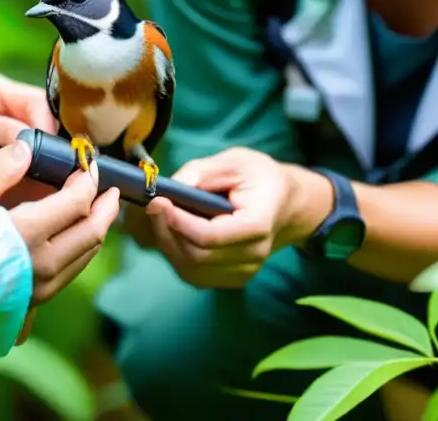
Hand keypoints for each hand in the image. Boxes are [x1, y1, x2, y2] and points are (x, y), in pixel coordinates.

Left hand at [0, 70, 58, 201]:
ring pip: (48, 142)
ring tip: (54, 177)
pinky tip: (46, 183)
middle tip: (57, 168)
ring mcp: (17, 133)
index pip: (35, 101)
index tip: (48, 150)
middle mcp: (11, 107)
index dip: (45, 124)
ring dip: (50, 160)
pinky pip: (38, 162)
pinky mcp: (17, 158)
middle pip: (48, 121)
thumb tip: (28, 141)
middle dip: (52, 143)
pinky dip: (42, 173)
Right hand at [0, 137, 120, 335]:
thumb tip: (27, 146)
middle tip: (109, 188)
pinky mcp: (31, 303)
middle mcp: (42, 264)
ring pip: (84, 255)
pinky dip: (78, 250)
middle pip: (92, 232)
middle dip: (105, 207)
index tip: (89, 164)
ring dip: (94, 230)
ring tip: (94, 210)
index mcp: (28, 233)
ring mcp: (39, 288)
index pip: (77, 201)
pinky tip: (69, 238)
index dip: (88, 179)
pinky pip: (69, 273)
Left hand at [144, 148, 331, 288]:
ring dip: (167, 244)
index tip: (158, 201)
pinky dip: (175, 254)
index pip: (212, 236)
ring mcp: (244, 272)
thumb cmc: (260, 178)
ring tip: (159, 216)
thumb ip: (203, 171)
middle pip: (197, 256)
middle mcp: (254, 254)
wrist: (286, 205)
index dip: (179, 222)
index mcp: (259, 223)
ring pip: (191, 270)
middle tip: (151, 205)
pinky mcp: (232, 279)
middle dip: (166, 231)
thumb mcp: (236, 160)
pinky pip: (194, 275)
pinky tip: (171, 231)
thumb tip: (172, 186)